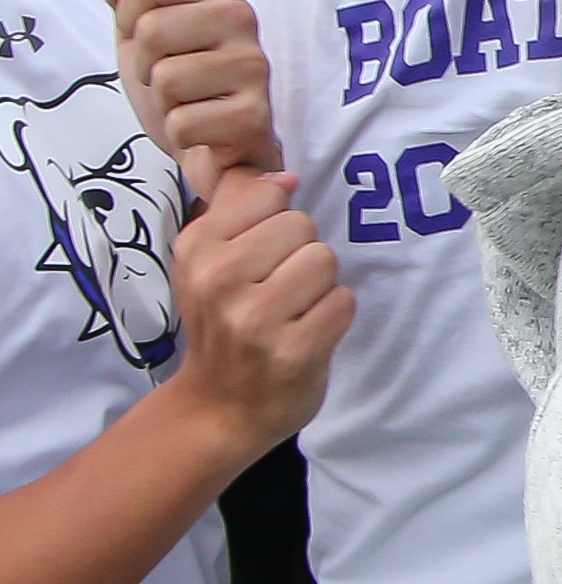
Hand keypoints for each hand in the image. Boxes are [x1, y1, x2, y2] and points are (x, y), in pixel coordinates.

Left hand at [106, 0, 281, 193]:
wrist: (215, 152)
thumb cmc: (184, 89)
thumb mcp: (149, 36)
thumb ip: (135, 0)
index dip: (128, 16)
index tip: (148, 42)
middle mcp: (243, 22)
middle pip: (150, 30)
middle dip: (146, 68)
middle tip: (172, 83)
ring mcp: (253, 68)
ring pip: (165, 79)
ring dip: (165, 105)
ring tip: (192, 106)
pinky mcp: (254, 116)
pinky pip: (182, 123)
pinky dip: (182, 136)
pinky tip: (206, 133)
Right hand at [169, 168, 354, 457]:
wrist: (218, 407)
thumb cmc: (222, 324)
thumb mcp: (207, 263)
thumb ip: (241, 211)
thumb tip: (285, 176)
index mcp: (197, 250)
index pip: (269, 196)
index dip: (276, 225)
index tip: (259, 258)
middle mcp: (219, 280)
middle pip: (302, 227)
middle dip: (300, 256)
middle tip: (277, 291)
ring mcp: (255, 318)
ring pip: (324, 260)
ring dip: (320, 286)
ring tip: (293, 312)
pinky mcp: (294, 351)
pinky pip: (343, 301)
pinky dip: (334, 316)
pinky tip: (307, 333)